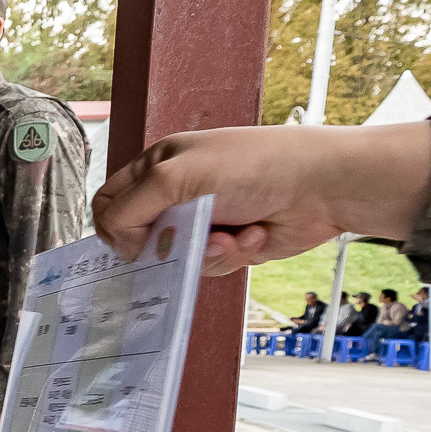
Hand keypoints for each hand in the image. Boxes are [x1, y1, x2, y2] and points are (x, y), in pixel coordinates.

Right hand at [92, 121, 430, 276]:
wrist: (321, 186)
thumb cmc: (252, 165)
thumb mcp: (175, 176)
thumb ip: (129, 208)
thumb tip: (120, 245)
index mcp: (157, 166)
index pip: (110, 203)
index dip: (113, 227)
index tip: (132, 241)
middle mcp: (178, 193)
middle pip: (141, 236)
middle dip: (164, 244)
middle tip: (184, 240)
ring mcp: (204, 220)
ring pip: (175, 258)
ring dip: (204, 251)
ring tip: (231, 234)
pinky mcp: (229, 245)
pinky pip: (210, 266)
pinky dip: (231, 254)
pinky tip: (253, 235)